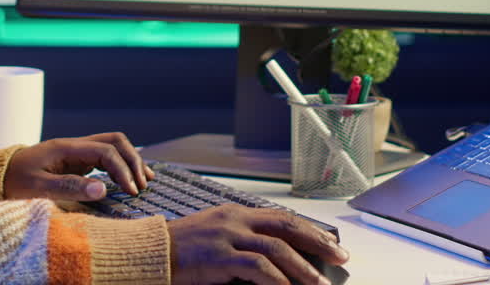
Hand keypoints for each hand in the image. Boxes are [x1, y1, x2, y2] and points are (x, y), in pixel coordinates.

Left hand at [3, 132, 154, 200]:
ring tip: (144, 181)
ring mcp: (76, 152)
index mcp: (67, 148)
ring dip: (130, 161)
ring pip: (112, 146)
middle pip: (115, 141)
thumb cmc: (13, 181)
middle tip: (142, 185)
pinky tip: (127, 180)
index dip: (123, 170)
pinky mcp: (75, 162)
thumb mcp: (37, 188)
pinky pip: (105, 158)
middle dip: (133, 160)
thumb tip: (104, 188)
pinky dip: (120, 166)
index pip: (106, 151)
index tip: (130, 192)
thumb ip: (69, 187)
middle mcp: (75, 146)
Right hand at [167, 204, 347, 284]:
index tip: (331, 244)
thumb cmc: (181, 249)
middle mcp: (235, 219)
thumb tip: (277, 254)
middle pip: (287, 226)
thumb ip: (243, 238)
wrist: (150, 252)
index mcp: (236, 212)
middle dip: (317, 242)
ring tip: (319, 283)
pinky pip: (257, 267)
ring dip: (303, 268)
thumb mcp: (215, 235)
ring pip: (277, 248)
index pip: (283, 218)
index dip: (310, 231)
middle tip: (339, 257)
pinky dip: (277, 279)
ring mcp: (227, 236)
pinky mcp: (219, 256)